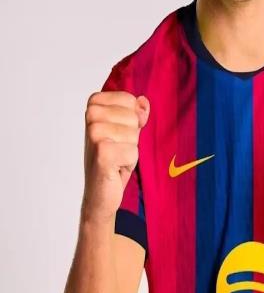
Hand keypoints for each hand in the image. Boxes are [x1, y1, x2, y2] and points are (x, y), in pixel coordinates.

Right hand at [82, 91, 149, 223]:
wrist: (99, 192)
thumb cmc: (112, 160)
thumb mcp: (126, 132)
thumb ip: (135, 114)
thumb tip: (143, 101)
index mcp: (94, 106)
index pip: (129, 100)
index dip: (133, 120)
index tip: (119, 135)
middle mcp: (91, 117)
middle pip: (133, 117)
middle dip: (132, 137)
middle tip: (118, 150)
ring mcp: (94, 134)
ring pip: (134, 134)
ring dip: (131, 150)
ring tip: (117, 158)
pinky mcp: (102, 152)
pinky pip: (133, 151)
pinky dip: (130, 163)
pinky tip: (116, 168)